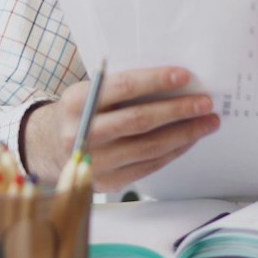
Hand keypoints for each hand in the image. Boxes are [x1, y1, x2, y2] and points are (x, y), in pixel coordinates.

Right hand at [21, 66, 219, 192]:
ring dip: (184, 134)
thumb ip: (119, 88)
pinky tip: (188, 139)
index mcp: (76, 102)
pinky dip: (173, 151)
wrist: (50, 147)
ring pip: (149, 147)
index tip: (184, 76)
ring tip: (206, 122)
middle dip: (178, 110)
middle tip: (205, 102)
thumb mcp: (88, 91)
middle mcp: (82, 134)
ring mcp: (95, 162)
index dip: (154, 81)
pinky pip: (149, 166)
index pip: (122, 88)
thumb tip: (172, 82)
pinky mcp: (108, 182)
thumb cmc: (80, 112)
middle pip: (139, 121)